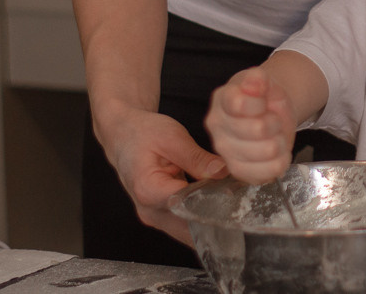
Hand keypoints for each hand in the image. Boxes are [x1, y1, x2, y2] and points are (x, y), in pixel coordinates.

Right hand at [97, 104, 227, 243]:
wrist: (123, 136)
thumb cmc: (144, 133)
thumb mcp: (172, 137)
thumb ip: (197, 158)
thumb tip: (222, 172)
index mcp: (148, 189)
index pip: (186, 206)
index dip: (212, 202)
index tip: (234, 195)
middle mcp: (149, 210)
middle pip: (188, 226)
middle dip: (216, 218)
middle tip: (242, 205)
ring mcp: (154, 217)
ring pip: (188, 231)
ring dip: (210, 222)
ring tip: (235, 205)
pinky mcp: (161, 216)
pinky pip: (184, 225)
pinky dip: (201, 219)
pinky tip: (221, 206)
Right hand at [204, 68, 296, 184]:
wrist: (270, 114)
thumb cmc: (263, 98)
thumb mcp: (263, 80)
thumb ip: (258, 78)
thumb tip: (254, 82)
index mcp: (222, 101)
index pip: (239, 105)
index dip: (260, 104)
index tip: (264, 102)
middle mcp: (218, 129)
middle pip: (257, 129)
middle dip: (274, 122)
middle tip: (272, 119)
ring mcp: (226, 152)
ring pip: (267, 151)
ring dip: (279, 141)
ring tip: (274, 135)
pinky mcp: (239, 171)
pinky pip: (268, 171)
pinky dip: (280, 160)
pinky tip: (276, 152)